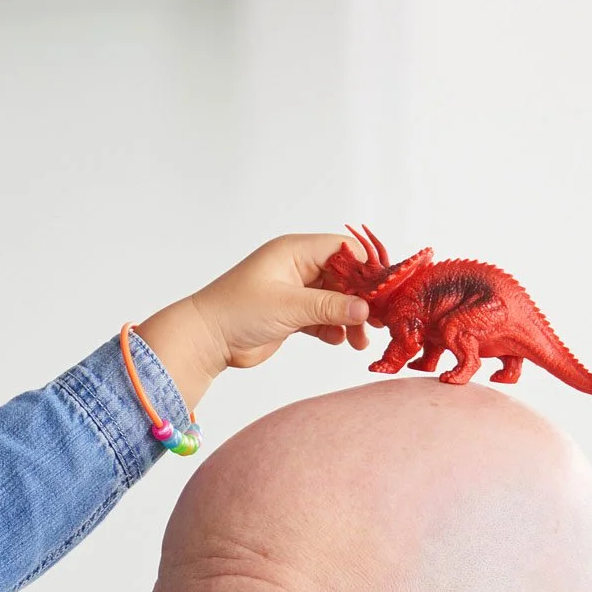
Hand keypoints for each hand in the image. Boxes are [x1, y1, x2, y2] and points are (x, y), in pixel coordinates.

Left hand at [134, 232, 370, 412]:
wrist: (206, 340)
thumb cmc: (237, 311)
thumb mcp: (288, 306)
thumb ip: (329, 306)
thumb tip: (366, 309)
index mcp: (295, 251)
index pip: (343, 249)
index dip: (366, 267)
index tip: (385, 291)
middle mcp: (297, 267)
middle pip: (344, 277)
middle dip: (361, 299)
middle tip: (379, 321)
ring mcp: (295, 292)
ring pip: (335, 300)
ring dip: (350, 319)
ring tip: (360, 341)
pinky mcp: (291, 316)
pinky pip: (322, 318)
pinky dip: (333, 329)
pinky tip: (340, 341)